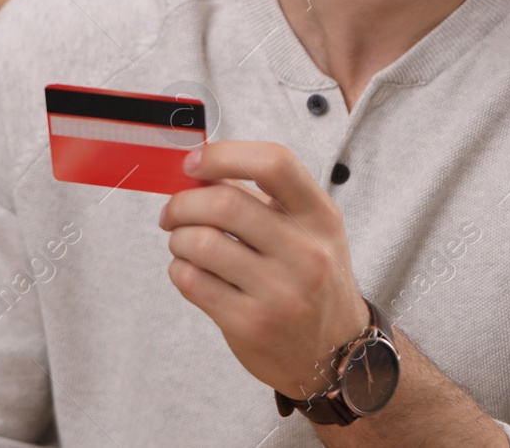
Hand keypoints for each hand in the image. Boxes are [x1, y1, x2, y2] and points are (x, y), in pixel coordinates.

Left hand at [156, 140, 369, 400]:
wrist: (337, 354)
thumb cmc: (314, 281)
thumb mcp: (312, 232)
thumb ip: (264, 200)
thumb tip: (200, 173)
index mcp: (321, 216)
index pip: (274, 163)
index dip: (223, 155)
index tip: (195, 162)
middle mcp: (305, 251)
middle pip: (224, 203)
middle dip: (183, 202)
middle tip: (172, 211)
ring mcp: (279, 291)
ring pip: (201, 243)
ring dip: (178, 237)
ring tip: (183, 243)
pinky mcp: (250, 324)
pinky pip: (192, 282)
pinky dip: (179, 269)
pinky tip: (190, 270)